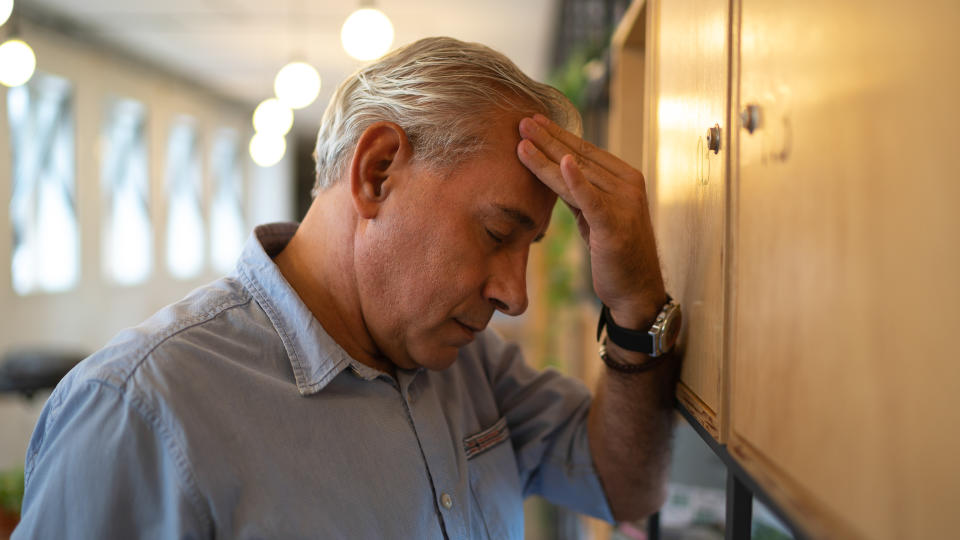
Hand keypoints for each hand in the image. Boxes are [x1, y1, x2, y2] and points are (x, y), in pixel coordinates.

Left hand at [517, 114, 665, 327]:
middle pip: (579, 157)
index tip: (534, 121)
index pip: (585, 151)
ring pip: (577, 175)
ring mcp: (623, 203)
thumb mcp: (594, 216)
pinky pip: (591, 199)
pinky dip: (576, 181)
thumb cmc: (616, 253)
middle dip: (548, 139)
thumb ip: (580, 193)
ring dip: (547, 156)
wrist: (636, 289)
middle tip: (522, 121)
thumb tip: (555, 171)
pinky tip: (562, 164)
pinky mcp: (614, 225)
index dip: (558, 135)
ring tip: (523, 141)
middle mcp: (627, 185)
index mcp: (625, 179)